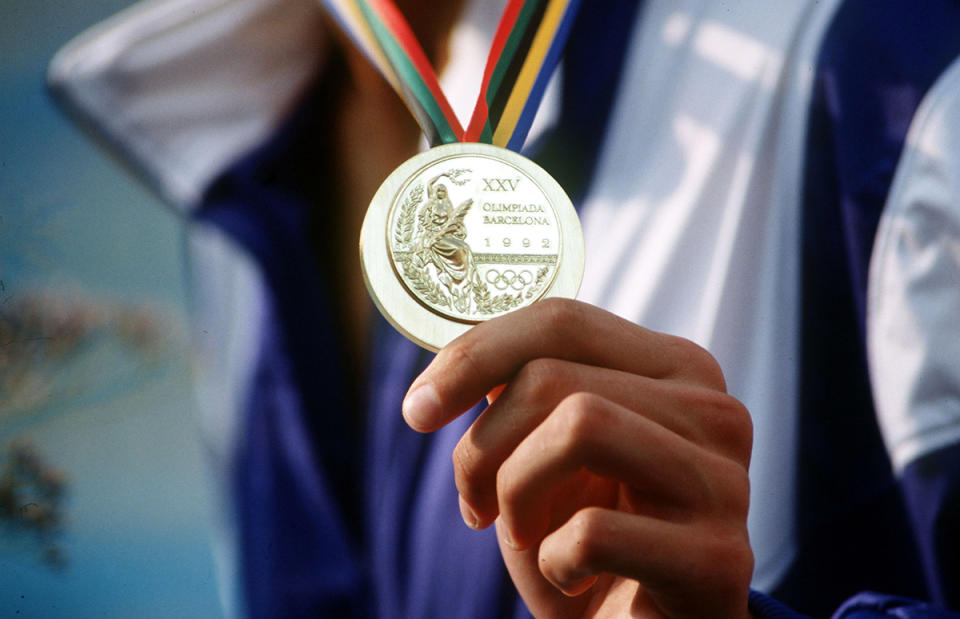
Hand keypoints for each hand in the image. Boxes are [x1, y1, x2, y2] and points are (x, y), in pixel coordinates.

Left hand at [402, 299, 753, 617]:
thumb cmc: (585, 540)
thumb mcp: (543, 451)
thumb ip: (522, 392)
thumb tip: (456, 360)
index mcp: (674, 369)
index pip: (563, 320)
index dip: (473, 355)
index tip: (419, 409)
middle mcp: (712, 411)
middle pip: (553, 377)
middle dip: (483, 447)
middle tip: (478, 504)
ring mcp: (724, 482)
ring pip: (580, 425)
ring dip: (516, 492)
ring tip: (522, 533)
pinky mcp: (718, 557)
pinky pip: (593, 530)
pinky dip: (554, 561)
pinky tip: (571, 576)